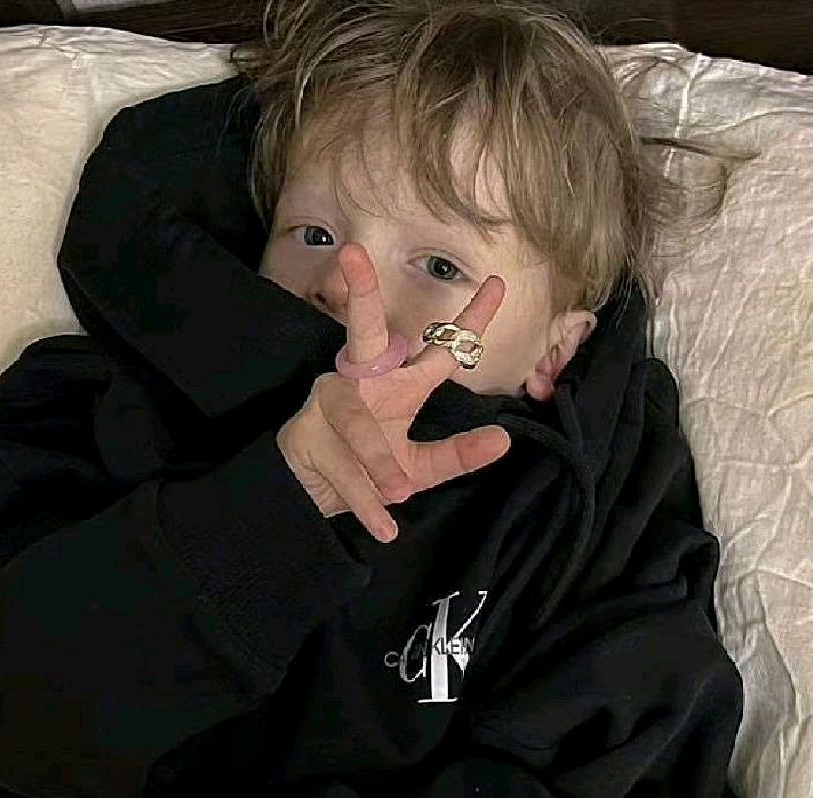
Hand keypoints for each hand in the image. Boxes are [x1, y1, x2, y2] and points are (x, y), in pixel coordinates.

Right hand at [276, 242, 510, 541]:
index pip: (440, 350)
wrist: (314, 493)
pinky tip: (385, 530)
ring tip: (398, 491)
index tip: (499, 283)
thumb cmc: (370, 469)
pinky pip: (341, 472)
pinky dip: (363, 503)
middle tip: (353, 253)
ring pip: (357, 423)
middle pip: (362, 332)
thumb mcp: (421, 467)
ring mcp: (332, 407)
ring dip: (377, 459)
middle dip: (359, 294)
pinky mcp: (307, 440)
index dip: (469, 319)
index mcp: (399, 385)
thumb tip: (504, 440)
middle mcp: (363, 383)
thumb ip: (458, 455)